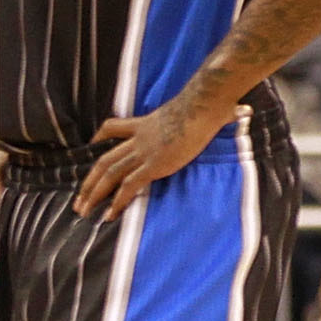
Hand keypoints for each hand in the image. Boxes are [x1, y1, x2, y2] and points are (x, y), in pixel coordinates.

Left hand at [74, 93, 231, 221]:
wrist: (203, 106)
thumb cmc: (207, 105)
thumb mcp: (199, 107)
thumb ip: (214, 112)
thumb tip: (242, 110)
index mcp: (144, 124)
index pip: (114, 127)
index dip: (100, 136)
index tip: (91, 142)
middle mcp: (138, 140)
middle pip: (104, 160)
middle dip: (88, 182)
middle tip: (78, 200)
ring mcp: (144, 152)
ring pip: (109, 174)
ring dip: (94, 194)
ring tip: (83, 211)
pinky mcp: (153, 165)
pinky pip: (129, 186)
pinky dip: (117, 201)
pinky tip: (109, 215)